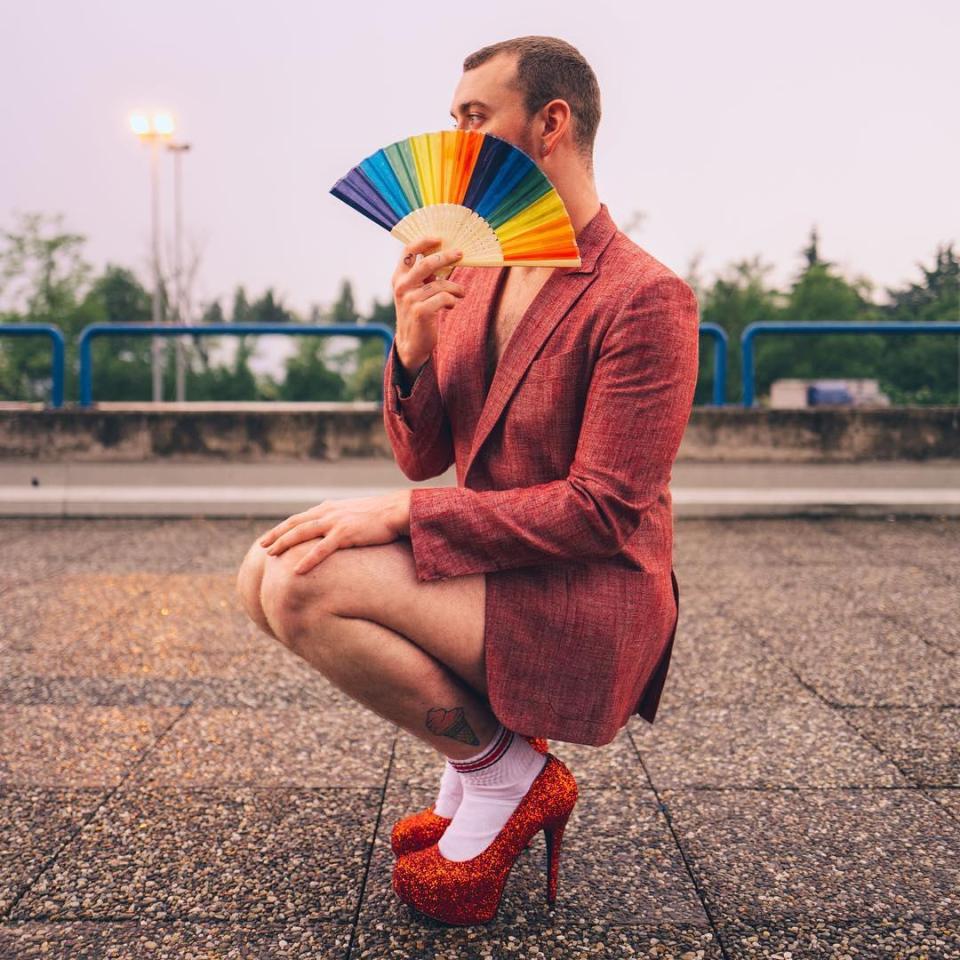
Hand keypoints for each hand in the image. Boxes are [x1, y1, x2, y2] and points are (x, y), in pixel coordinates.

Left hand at [259, 490, 411, 574]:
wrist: (397, 510)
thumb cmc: (380, 516)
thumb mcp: (354, 514)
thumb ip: (339, 520)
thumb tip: (332, 532)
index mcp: (329, 508)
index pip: (299, 518)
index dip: (282, 527)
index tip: (270, 536)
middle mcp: (328, 512)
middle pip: (295, 524)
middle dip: (276, 535)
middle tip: (262, 546)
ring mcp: (336, 522)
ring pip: (302, 533)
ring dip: (284, 544)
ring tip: (270, 555)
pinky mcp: (346, 534)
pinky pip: (321, 549)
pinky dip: (307, 559)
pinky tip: (296, 570)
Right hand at [392, 238, 464, 369]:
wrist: (412, 344)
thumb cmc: (418, 312)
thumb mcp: (416, 291)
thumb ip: (424, 275)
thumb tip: (445, 254)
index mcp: (399, 277)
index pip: (407, 251)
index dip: (423, 241)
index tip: (439, 238)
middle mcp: (401, 286)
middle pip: (427, 263)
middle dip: (447, 256)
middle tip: (461, 254)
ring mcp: (409, 299)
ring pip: (440, 284)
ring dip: (456, 287)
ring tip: (461, 292)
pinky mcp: (420, 312)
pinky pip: (443, 297)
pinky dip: (452, 300)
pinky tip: (451, 305)